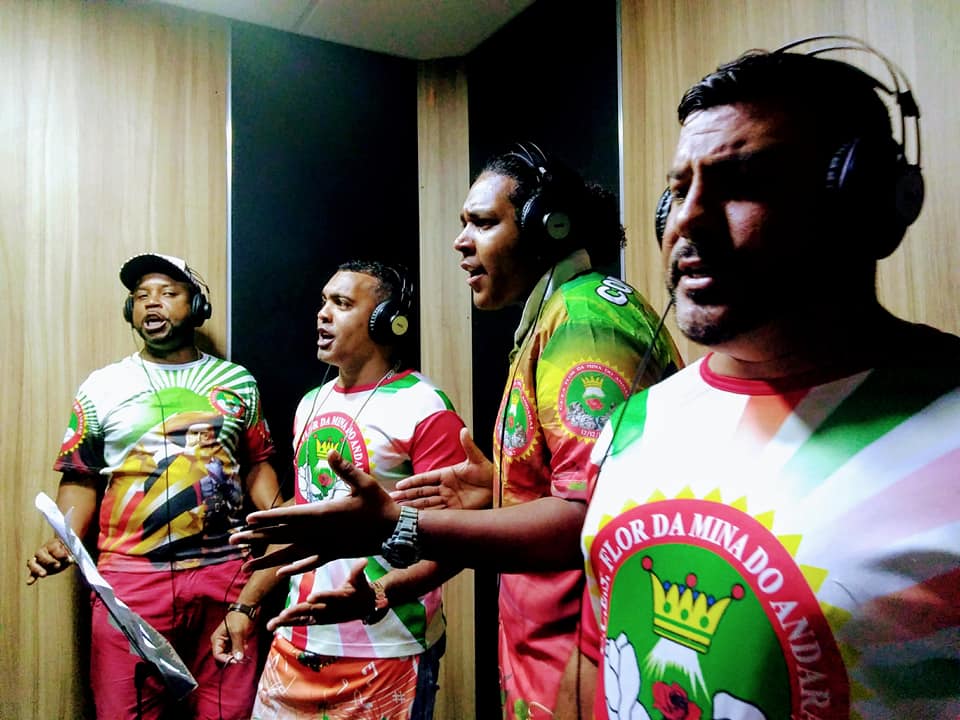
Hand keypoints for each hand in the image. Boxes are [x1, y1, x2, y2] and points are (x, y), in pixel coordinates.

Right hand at [26, 537, 74, 584]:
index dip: (59, 553)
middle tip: (57, 565)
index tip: (67, 557)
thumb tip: (69, 560)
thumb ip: (68, 555)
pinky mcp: (38, 570)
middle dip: (48, 561)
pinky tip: (29, 582)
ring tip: (43, 574)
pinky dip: (31, 577)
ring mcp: (38, 560)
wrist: (65, 555)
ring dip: (37, 569)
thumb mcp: (70, 551)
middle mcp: (42, 551)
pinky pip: (32, 573)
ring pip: (32, 563)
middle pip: (39, 554)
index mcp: (51, 544)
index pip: (53, 548)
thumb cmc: (67, 552)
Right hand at [211, 611, 255, 663]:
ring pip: (230, 654)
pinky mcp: (235, 641)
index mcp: (217, 639)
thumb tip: (238, 659)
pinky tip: (245, 645)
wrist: (248, 609)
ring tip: (243, 648)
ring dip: (237, 653)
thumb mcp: (237, 632)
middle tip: (241, 656)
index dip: (225, 659)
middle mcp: (221, 642)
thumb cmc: (239, 618)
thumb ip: (237, 646)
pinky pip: (236, 650)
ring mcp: (228, 641)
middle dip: (232, 657)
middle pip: (223, 655)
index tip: (235, 661)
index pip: (217, 655)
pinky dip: (241, 650)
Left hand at [230, 450, 398, 575]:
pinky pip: (309, 562)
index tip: (247, 521)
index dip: (268, 518)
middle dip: (258, 538)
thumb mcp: (364, 482)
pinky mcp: (333, 554)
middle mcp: (321, 533)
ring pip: (291, 553)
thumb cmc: (380, 504)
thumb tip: (330, 452)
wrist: (395, 531)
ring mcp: (326, 546)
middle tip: (234, 541)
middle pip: (283, 536)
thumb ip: (345, 469)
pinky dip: (295, 567)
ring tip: (247, 566)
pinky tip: (281, 573)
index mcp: (325, 514)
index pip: (290, 516)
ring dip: (268, 559)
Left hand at [266, 560, 373, 631]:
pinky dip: (286, 623)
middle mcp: (329, 609)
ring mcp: (322, 617)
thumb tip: (364, 560)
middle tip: (284, 614)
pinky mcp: (316, 620)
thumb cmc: (360, 589)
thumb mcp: (361, 580)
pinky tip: (271, 625)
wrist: (363, 608)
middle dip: (297, 612)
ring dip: (287, 621)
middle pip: (311, 611)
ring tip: (271, 624)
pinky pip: (300, 622)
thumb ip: (358, 571)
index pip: (329, 597)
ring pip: (302, 619)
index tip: (310, 598)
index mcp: (339, 598)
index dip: (320, 597)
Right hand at [390, 428, 492, 509]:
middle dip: (406, 497)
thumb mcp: (477, 459)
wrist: (499, 488)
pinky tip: (416, 519)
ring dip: (413, 507)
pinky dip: (426, 516)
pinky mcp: (455, 510)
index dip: (412, 482)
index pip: (425, 479)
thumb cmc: (489, 472)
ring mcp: (449, 500)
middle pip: (421, 493)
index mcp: (447, 474)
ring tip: (398, 511)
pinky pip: (438, 513)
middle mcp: (445, 488)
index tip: (398, 486)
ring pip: (426, 504)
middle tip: (391, 501)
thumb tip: (464, 430)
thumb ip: (468, 446)